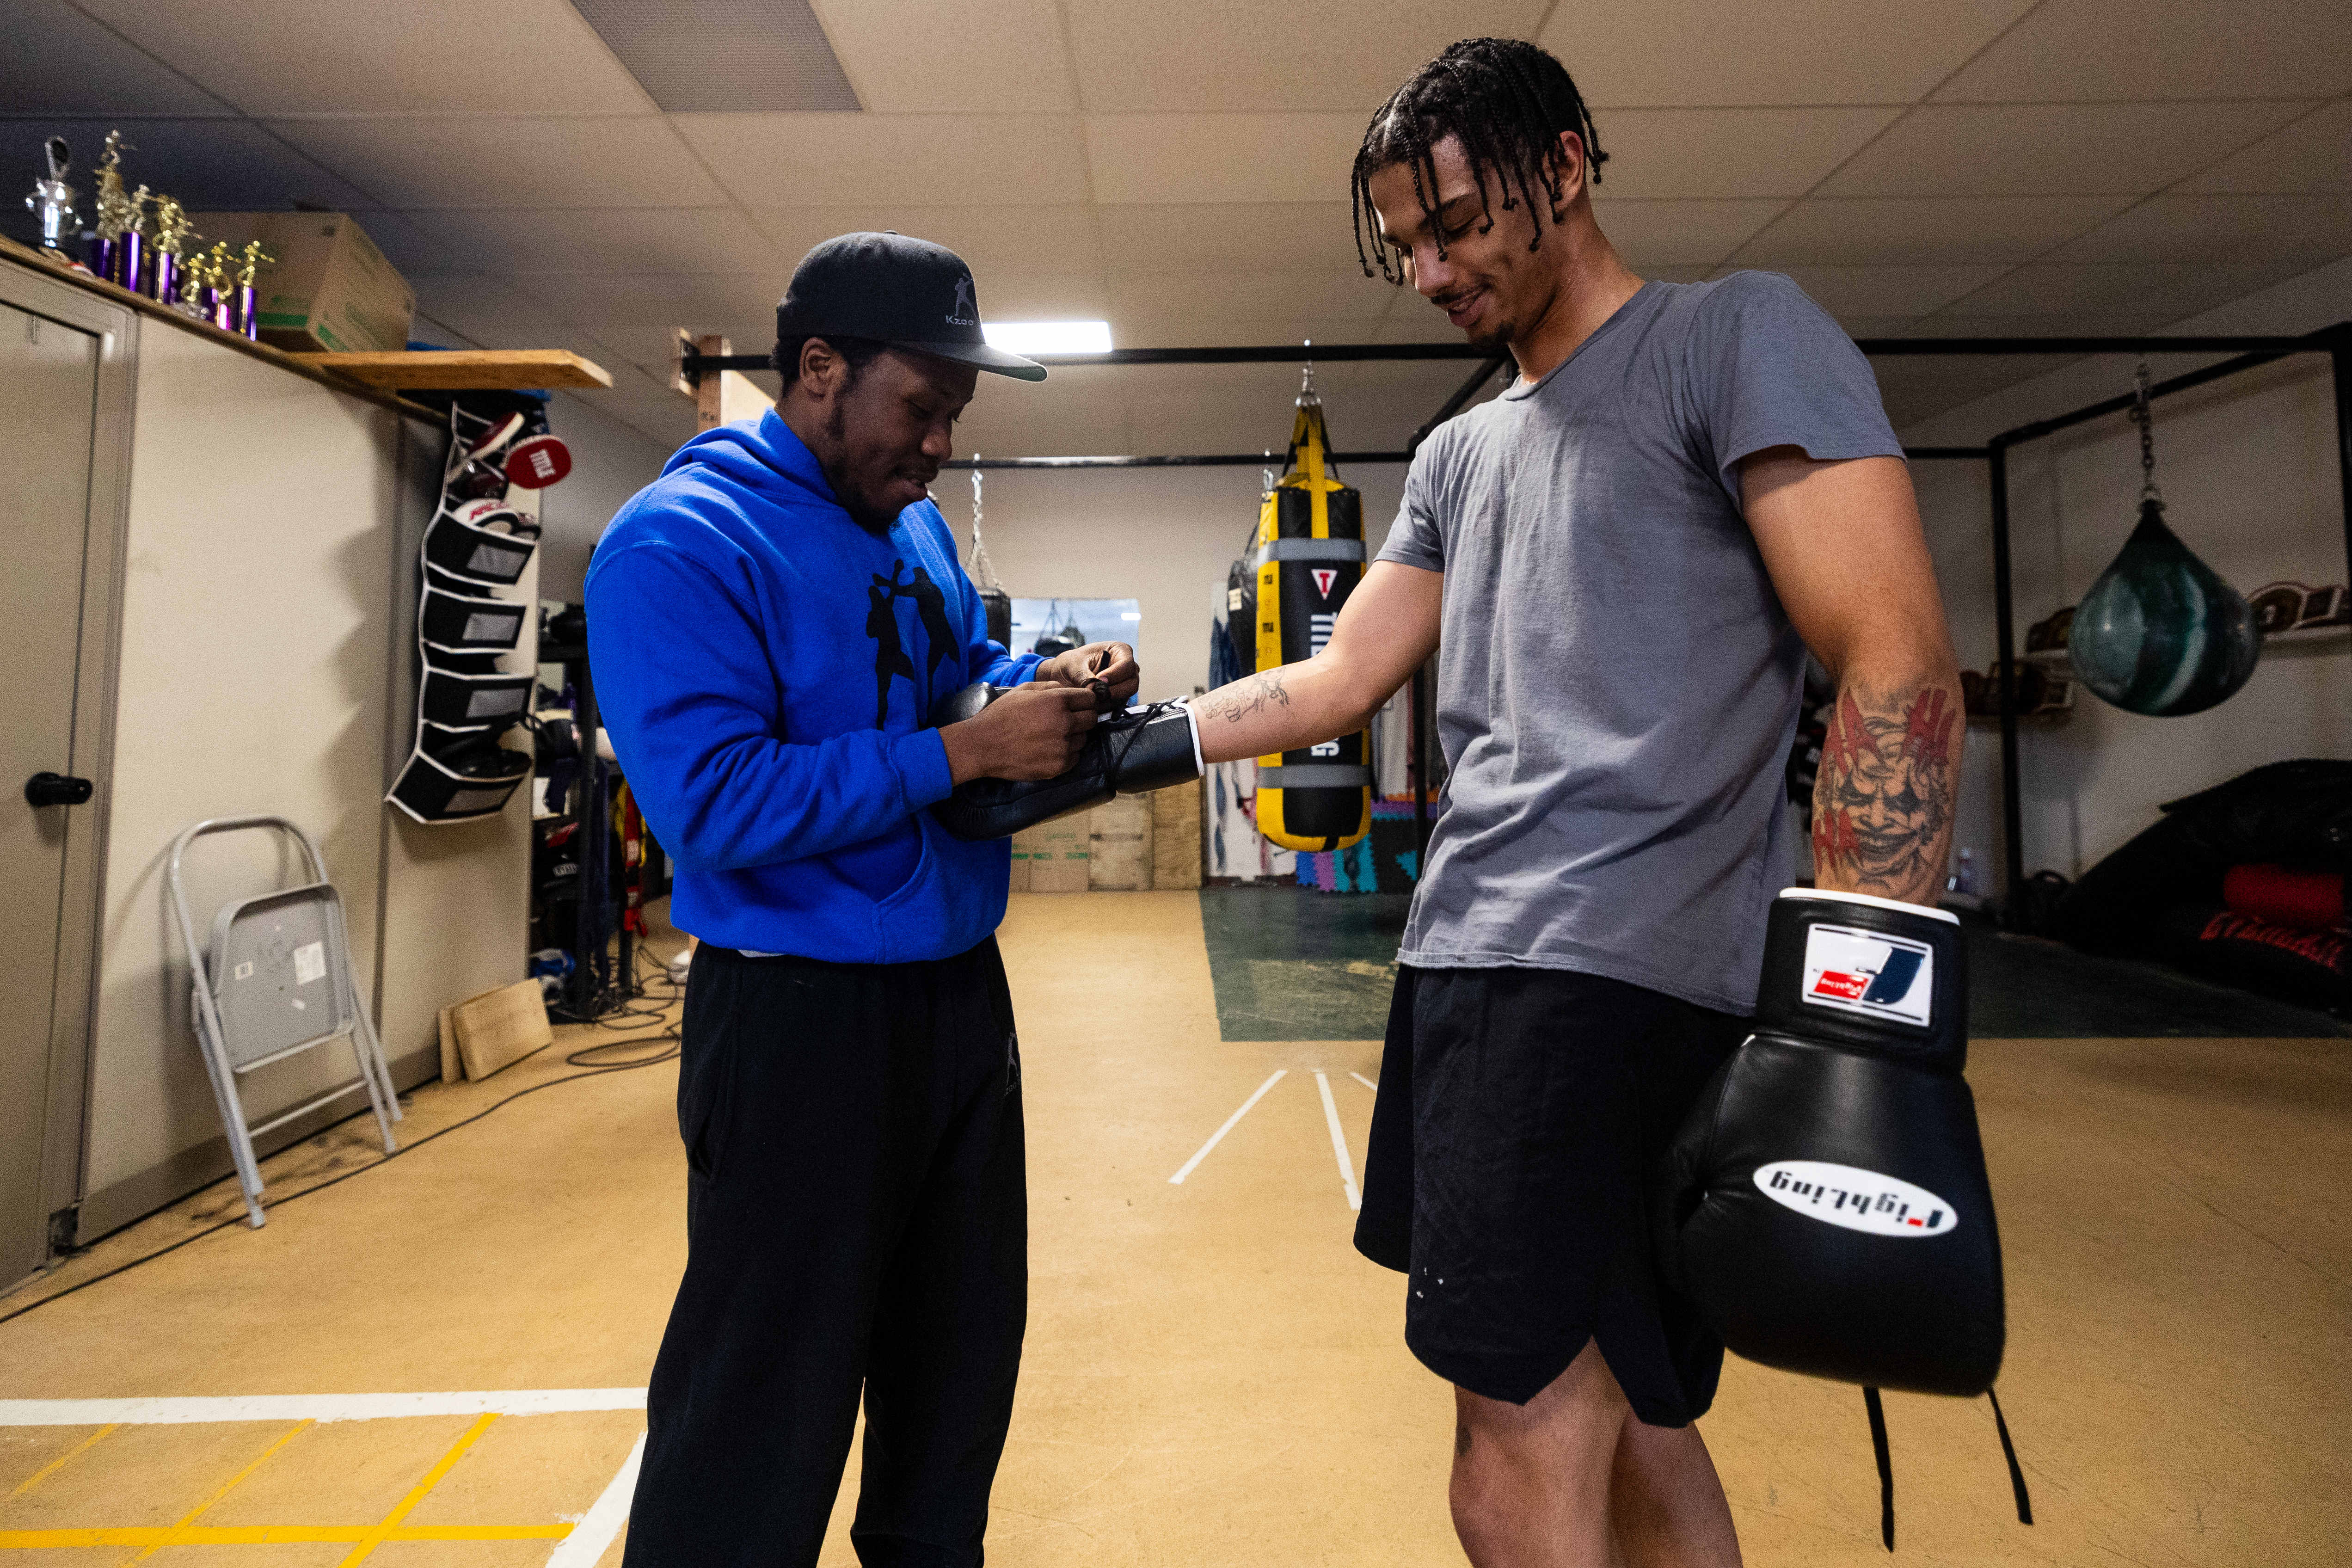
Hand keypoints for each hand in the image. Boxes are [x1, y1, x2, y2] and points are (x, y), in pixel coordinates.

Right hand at [940, 683, 1097, 783]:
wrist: (982, 745)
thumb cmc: (1001, 715)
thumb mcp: (1024, 690)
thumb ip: (1051, 686)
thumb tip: (1071, 690)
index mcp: (1056, 701)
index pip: (1090, 699)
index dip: (1084, 701)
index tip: (1077, 705)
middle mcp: (1064, 723)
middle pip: (1091, 719)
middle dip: (1081, 718)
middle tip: (1065, 721)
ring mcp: (1062, 747)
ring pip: (1083, 740)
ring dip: (1073, 737)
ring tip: (1051, 736)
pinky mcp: (1058, 766)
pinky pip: (1074, 758)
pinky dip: (1066, 754)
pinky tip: (1048, 749)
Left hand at [1037, 641, 1138, 709]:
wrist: (1066, 676)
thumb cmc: (1072, 663)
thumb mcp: (1074, 664)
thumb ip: (1084, 675)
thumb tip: (1095, 688)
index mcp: (1120, 651)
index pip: (1127, 664)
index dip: (1115, 674)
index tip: (1100, 680)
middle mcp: (1126, 668)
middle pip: (1132, 683)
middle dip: (1114, 690)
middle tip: (1096, 693)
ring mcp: (1124, 683)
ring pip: (1126, 696)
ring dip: (1108, 700)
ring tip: (1091, 698)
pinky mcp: (1119, 697)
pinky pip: (1117, 706)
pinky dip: (1105, 707)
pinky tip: (1093, 704)